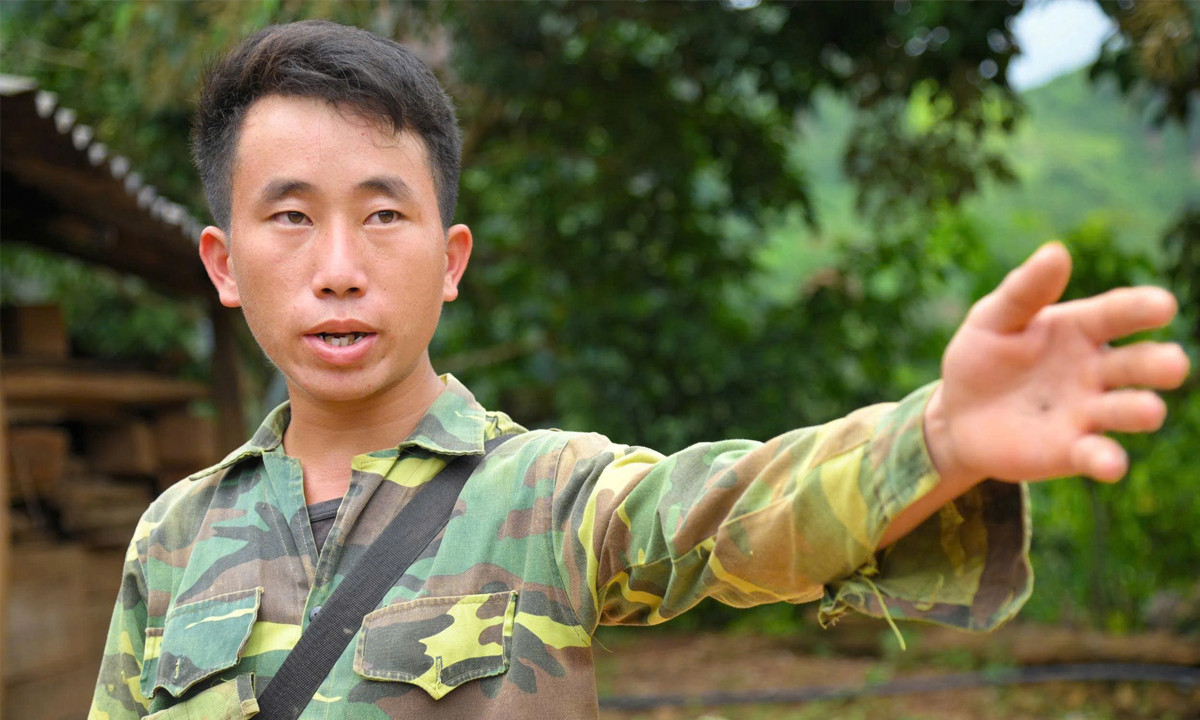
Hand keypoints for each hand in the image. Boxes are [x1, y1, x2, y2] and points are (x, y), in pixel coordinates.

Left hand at [926, 242, 1189, 486]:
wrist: (956, 415)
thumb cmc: (981, 357)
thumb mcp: (992, 319)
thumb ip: (1024, 291)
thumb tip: (1056, 251)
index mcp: (1081, 329)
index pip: (1117, 314)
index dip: (1141, 309)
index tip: (1163, 305)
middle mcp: (1096, 371)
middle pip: (1137, 364)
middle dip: (1158, 364)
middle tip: (1173, 364)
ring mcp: (1088, 412)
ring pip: (1127, 410)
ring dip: (1140, 410)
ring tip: (1148, 410)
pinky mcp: (1072, 451)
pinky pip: (1098, 455)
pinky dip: (1106, 460)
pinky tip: (1109, 463)